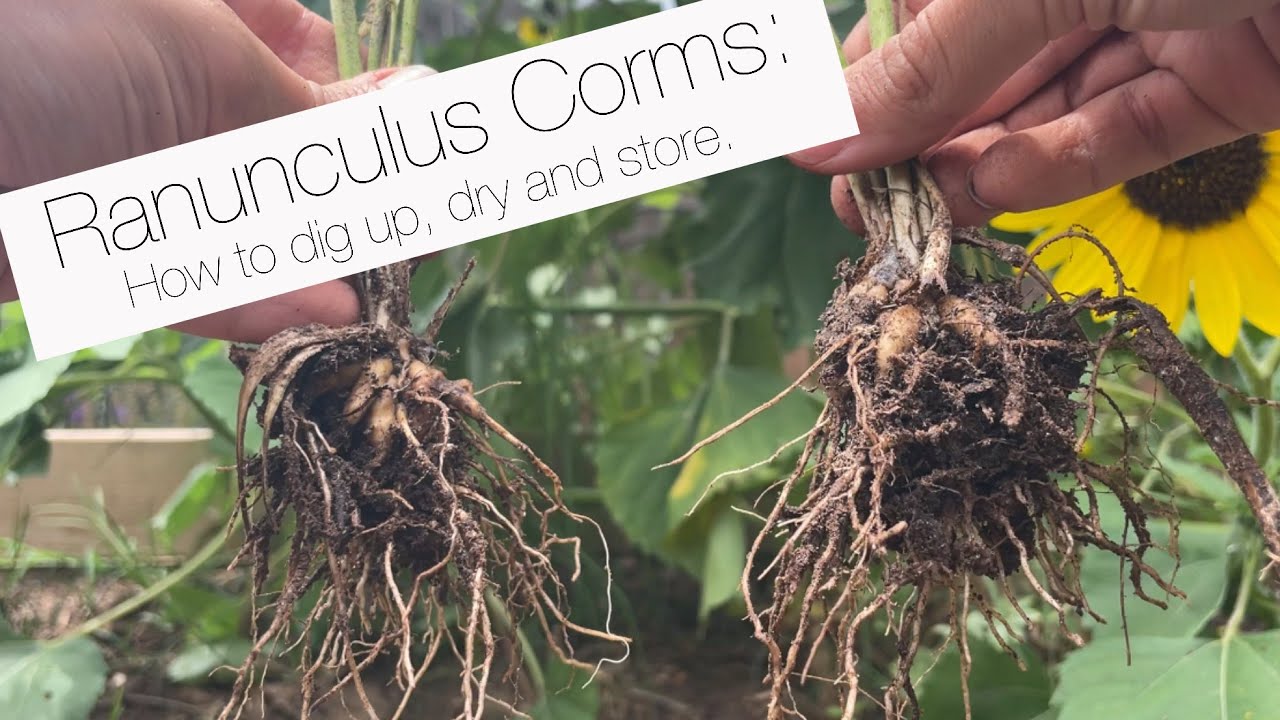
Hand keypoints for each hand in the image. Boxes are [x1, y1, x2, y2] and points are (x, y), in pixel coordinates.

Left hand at [0, 0, 431, 343]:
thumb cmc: (31, 45)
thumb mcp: (196, 56)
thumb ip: (306, 109)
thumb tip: (416, 118)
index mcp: (179, 7)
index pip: (292, 39)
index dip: (359, 95)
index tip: (420, 142)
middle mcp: (140, 74)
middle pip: (270, 141)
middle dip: (342, 188)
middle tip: (419, 228)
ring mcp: (107, 164)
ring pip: (233, 218)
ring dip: (312, 257)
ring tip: (387, 288)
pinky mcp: (76, 244)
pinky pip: (178, 274)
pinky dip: (252, 297)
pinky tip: (326, 313)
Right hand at [790, 0, 1279, 232]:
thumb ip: (932, 63)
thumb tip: (812, 133)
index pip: (926, 7)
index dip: (870, 75)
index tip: (817, 148)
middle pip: (982, 62)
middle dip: (918, 136)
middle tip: (859, 212)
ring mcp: (1163, 16)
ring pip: (1044, 105)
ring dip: (973, 164)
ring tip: (906, 222)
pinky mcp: (1227, 80)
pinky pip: (1120, 133)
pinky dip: (1050, 171)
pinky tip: (980, 201)